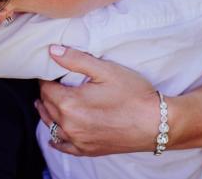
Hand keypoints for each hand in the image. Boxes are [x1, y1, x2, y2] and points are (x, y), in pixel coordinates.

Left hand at [36, 46, 159, 155]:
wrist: (156, 124)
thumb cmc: (133, 94)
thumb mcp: (105, 70)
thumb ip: (76, 60)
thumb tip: (52, 51)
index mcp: (69, 103)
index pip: (46, 88)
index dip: (46, 77)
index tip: (50, 72)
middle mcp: (69, 125)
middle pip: (47, 106)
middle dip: (46, 93)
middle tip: (50, 83)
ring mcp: (78, 140)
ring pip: (51, 126)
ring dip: (47, 113)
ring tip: (45, 103)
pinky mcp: (88, 150)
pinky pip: (64, 146)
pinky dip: (56, 139)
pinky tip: (54, 136)